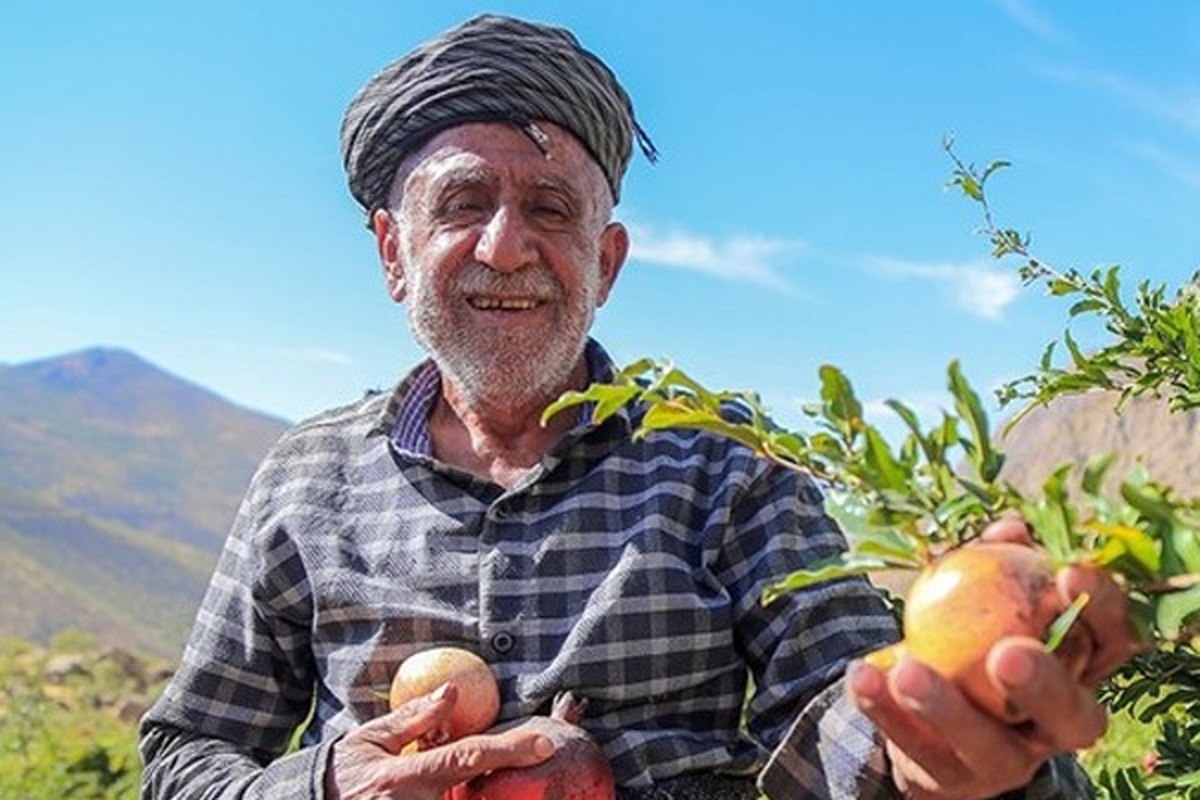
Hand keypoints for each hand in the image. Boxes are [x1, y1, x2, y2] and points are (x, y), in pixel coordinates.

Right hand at [325, 683, 554, 799]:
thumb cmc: (342, 774)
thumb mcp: (370, 741)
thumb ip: (414, 720)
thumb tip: (453, 691)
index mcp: (404, 777)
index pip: (467, 758)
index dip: (509, 749)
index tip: (546, 743)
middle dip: (507, 793)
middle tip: (537, 782)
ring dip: (483, 799)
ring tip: (513, 790)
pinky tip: (470, 794)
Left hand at [847, 516, 1140, 798]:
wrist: (928, 721)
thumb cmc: (971, 640)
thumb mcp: (989, 603)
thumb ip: (1000, 564)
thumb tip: (1009, 528)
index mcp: (1079, 674)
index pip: (1114, 643)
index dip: (1103, 609)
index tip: (1065, 571)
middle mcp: (1055, 728)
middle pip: (1071, 717)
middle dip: (1044, 685)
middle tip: (1006, 653)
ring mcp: (1007, 762)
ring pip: (986, 747)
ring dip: (946, 708)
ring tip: (907, 671)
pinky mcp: (952, 781)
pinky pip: (916, 748)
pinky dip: (884, 710)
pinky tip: (863, 677)